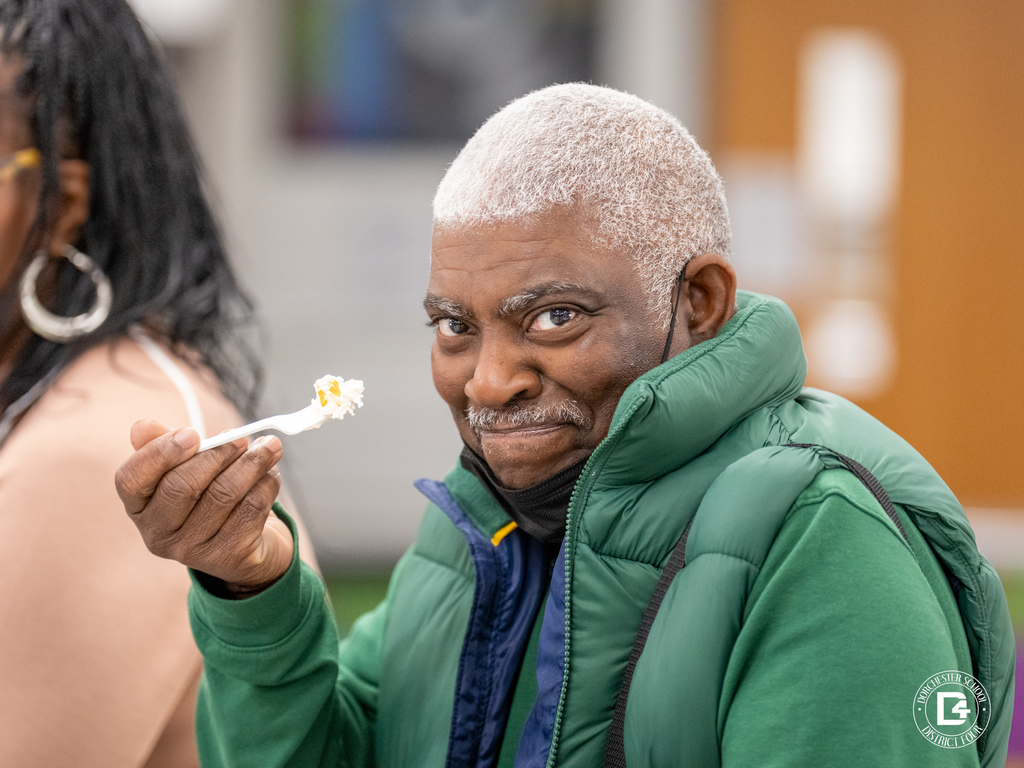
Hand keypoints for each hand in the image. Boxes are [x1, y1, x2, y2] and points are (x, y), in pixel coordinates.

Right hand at [115, 420, 293, 594]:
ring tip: (268, 447)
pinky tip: (271, 472)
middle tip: (242, 437)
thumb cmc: (209, 496)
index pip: (131, 479)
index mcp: (140, 508)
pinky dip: (267, 483)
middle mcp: (159, 535)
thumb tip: (142, 427)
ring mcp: (193, 550)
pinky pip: (252, 508)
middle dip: (218, 453)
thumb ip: (164, 445)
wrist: (247, 547)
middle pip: (182, 485)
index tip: (191, 433)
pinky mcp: (229, 556)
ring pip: (224, 493)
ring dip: (252, 463)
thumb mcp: (184, 470)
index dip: (159, 453)